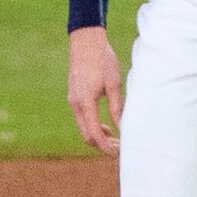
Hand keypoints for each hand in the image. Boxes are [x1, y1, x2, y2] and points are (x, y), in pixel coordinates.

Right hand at [68, 26, 123, 154]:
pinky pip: (83, 119)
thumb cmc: (102, 60)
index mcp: (85, 102)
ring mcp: (73, 101)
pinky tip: (108, 126)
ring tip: (117, 139)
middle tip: (122, 148)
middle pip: (87, 136)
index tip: (119, 154)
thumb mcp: (114, 84)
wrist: (86, 41)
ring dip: (99, 137)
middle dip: (103, 145)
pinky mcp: (74, 97)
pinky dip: (94, 126)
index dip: (107, 148)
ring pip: (84, 128)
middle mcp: (75, 104)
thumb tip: (124, 127)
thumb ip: (118, 107)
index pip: (95, 134)